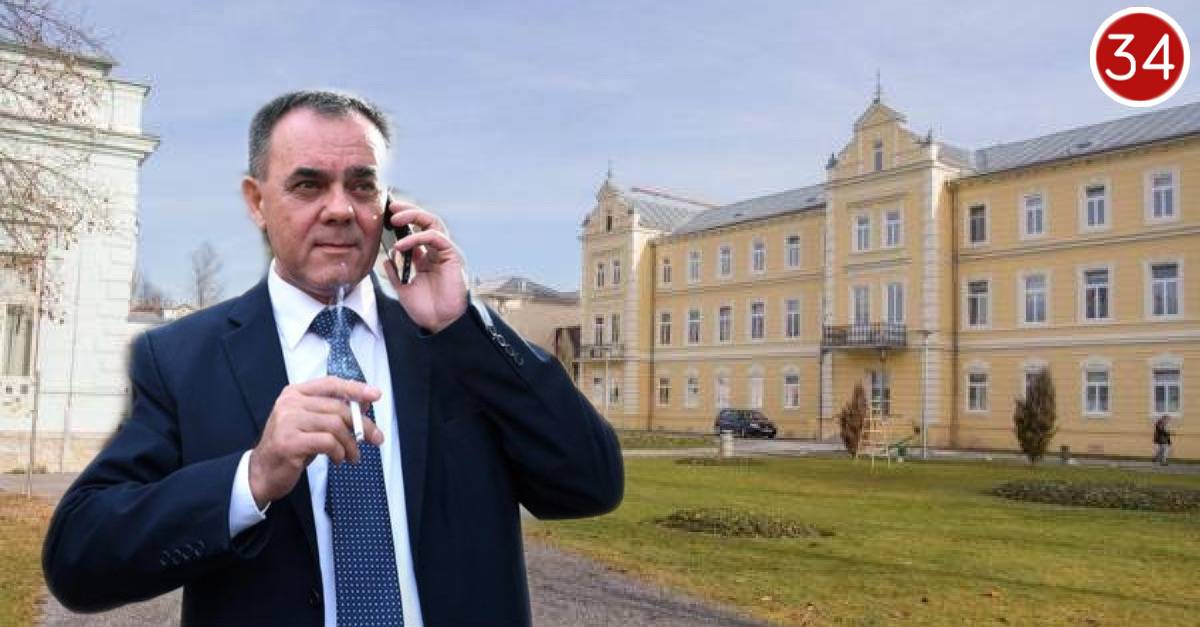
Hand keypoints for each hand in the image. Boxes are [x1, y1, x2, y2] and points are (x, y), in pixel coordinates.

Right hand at [248, 376, 384, 508]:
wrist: (262, 473)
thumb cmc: (291, 447)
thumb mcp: (313, 425)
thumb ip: (333, 412)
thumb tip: (364, 405)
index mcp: (295, 393)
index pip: (330, 383)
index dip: (355, 388)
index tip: (375, 395)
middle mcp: (290, 403)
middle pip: (338, 408)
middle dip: (362, 425)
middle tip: (375, 439)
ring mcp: (287, 421)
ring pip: (335, 425)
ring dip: (351, 444)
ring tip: (352, 456)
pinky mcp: (289, 441)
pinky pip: (327, 442)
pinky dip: (339, 452)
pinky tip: (338, 459)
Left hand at [382, 200, 467, 332]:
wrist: (441, 324)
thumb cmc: (426, 309)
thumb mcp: (403, 288)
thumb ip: (395, 273)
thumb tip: (386, 259)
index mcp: (426, 258)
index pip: (416, 231)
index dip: (403, 221)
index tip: (385, 216)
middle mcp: (436, 252)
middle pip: (425, 221)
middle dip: (409, 211)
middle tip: (391, 208)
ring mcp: (445, 253)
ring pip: (433, 223)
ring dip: (413, 216)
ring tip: (394, 219)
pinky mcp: (453, 256)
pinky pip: (436, 237)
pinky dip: (417, 237)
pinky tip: (402, 245)